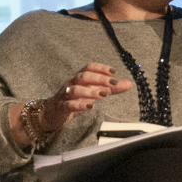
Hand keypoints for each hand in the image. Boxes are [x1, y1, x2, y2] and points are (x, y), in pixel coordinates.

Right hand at [13, 63, 131, 146]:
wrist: (52, 114)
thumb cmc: (74, 101)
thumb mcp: (93, 93)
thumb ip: (110, 89)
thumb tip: (128, 84)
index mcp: (79, 78)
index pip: (88, 68)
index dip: (100, 68)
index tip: (113, 71)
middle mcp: (71, 83)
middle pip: (83, 76)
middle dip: (98, 78)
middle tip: (112, 82)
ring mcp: (65, 95)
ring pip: (75, 89)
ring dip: (90, 91)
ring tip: (103, 95)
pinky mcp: (61, 107)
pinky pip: (69, 104)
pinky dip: (79, 105)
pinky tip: (89, 106)